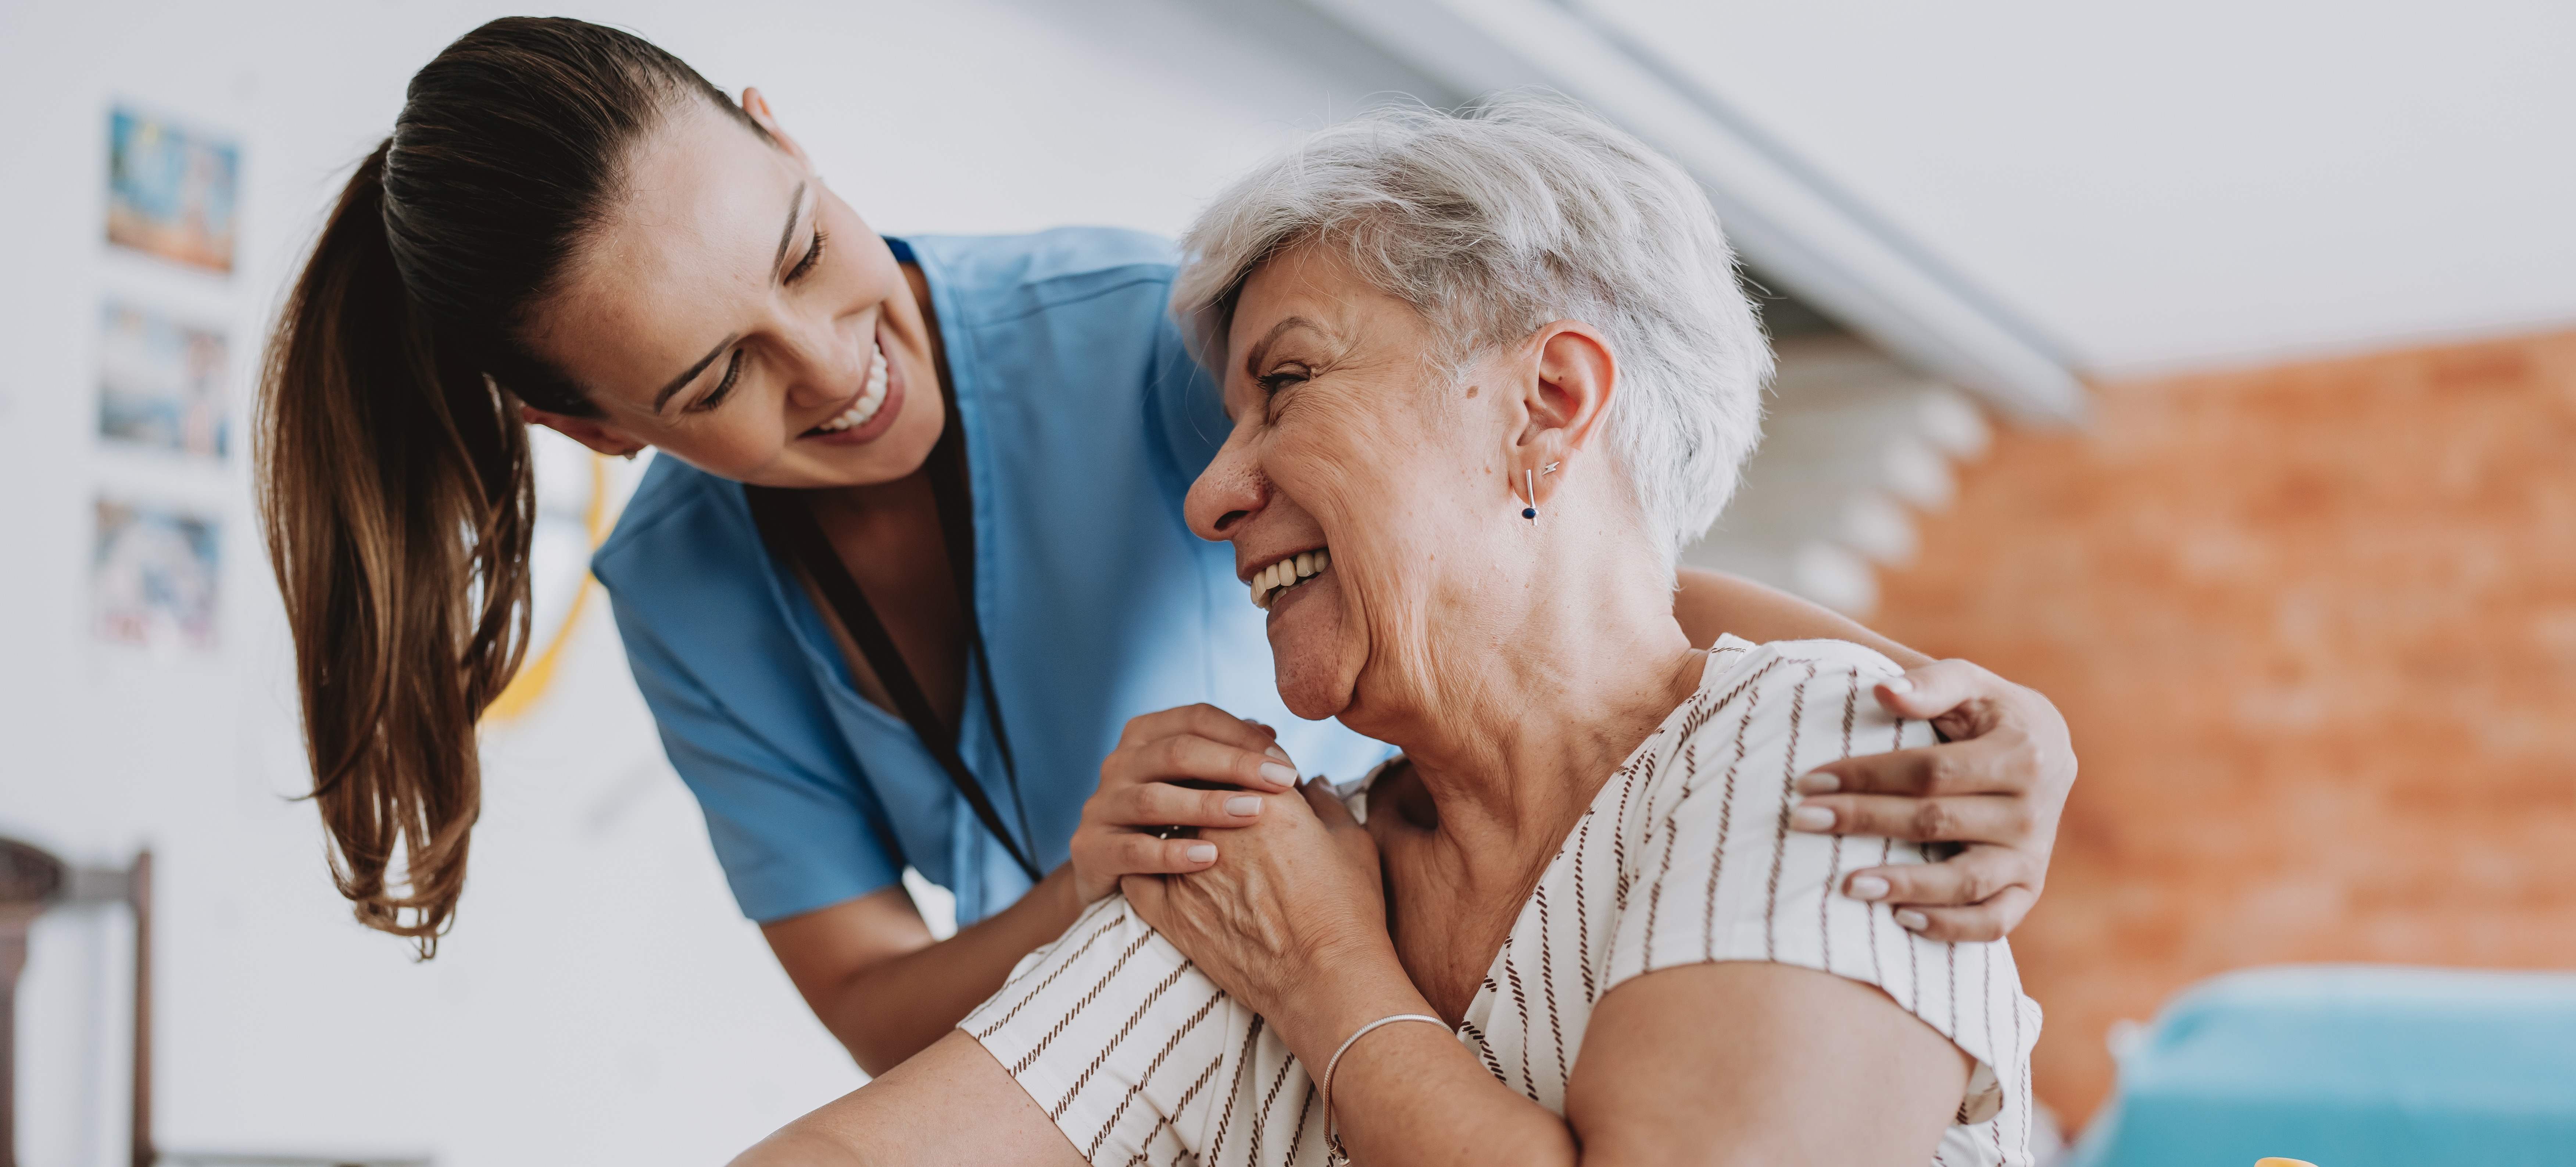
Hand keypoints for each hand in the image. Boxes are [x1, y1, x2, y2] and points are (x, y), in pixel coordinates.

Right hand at [1069, 704, 1305, 903]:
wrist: (1112, 872)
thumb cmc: (1169, 820)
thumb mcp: (1195, 782)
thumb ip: (1227, 756)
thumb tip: (1268, 735)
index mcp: (1145, 735)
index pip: (1197, 718)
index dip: (1243, 736)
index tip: (1285, 763)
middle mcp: (1119, 762)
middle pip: (1177, 752)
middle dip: (1235, 765)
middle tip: (1283, 783)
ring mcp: (1101, 804)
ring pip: (1154, 799)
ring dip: (1207, 805)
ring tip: (1253, 813)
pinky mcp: (1091, 848)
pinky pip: (1133, 850)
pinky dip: (1172, 853)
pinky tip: (1210, 859)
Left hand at [1120, 780, 1388, 1020]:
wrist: (1326, 982)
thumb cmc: (1349, 913)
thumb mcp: (1352, 843)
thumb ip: (1327, 803)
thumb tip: (1313, 782)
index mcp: (1268, 798)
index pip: (1241, 756)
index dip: (1245, 759)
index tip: (1250, 769)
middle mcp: (1220, 824)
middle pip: (1195, 782)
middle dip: (1204, 782)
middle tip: (1213, 794)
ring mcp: (1188, 867)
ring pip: (1162, 822)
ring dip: (1172, 819)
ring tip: (1184, 829)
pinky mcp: (1168, 909)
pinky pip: (1137, 874)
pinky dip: (1144, 864)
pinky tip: (1153, 865)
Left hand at [1787, 659, 2074, 942]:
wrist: (2049, 750)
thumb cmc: (1992, 712)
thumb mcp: (1971, 684)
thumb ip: (1931, 684)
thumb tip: (1883, 691)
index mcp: (2021, 754)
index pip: (1930, 771)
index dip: (1867, 776)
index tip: (1810, 781)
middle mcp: (2032, 810)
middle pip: (1936, 822)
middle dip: (1864, 821)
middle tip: (1802, 821)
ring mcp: (2032, 855)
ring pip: (1966, 881)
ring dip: (1905, 885)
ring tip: (1847, 885)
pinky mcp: (2029, 888)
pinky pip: (1993, 920)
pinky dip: (1951, 927)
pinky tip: (1901, 920)